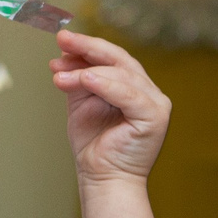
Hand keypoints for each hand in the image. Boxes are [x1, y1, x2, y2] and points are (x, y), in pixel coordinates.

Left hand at [50, 30, 169, 185]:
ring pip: (122, 74)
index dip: (87, 46)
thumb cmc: (94, 145)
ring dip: (87, 69)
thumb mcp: (81, 104)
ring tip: (60, 73)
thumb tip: (63, 54)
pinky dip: (106, 84)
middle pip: (119, 59)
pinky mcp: (155, 117)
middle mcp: (148, 92)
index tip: (62, 39)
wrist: (102, 179)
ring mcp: (156, 103)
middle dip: (88, 47)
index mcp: (133, 86)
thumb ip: (77, 79)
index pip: (112, 58)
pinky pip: (129, 94)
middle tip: (63, 39)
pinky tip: (85, 77)